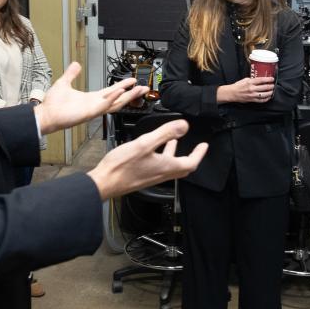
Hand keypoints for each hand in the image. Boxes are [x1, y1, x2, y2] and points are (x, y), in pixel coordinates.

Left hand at [35, 62, 146, 134]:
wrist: (46, 115)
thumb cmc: (53, 104)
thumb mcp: (64, 83)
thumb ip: (71, 74)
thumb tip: (75, 64)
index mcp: (92, 98)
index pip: (112, 91)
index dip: (123, 86)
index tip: (133, 81)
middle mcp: (95, 104)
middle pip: (119, 99)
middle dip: (132, 94)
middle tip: (144, 88)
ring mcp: (93, 109)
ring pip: (115, 103)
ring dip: (127, 96)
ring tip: (137, 89)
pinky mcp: (89, 113)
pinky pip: (104, 106)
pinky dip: (112, 99)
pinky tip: (119, 92)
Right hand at [87, 119, 207, 199]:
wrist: (104, 182)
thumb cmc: (122, 166)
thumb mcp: (145, 143)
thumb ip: (165, 133)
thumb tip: (184, 126)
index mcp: (166, 166)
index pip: (191, 163)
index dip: (199, 154)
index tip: (204, 146)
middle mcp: (161, 174)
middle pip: (183, 167)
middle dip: (191, 156)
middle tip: (195, 148)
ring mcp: (152, 176)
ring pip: (170, 166)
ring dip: (175, 154)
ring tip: (175, 142)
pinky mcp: (143, 177)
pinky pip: (159, 166)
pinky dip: (162, 156)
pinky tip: (154, 150)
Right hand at [220, 75, 273, 103]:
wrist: (232, 93)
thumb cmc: (238, 86)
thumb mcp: (245, 79)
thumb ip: (252, 79)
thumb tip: (259, 79)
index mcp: (250, 82)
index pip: (261, 80)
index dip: (268, 79)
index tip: (272, 79)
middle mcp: (252, 89)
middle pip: (265, 87)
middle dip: (271, 86)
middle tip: (273, 85)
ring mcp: (252, 95)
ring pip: (264, 94)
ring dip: (270, 92)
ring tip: (272, 91)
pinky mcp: (252, 100)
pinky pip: (261, 100)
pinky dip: (266, 99)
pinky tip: (268, 97)